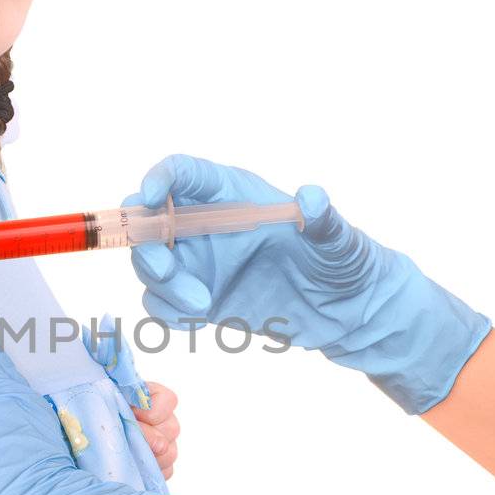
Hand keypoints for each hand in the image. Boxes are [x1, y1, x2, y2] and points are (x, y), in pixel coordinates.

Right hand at [123, 153, 490, 414]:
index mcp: (232, 195)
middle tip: (166, 270)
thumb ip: (323, 219)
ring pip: (150, 265)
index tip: (150, 198)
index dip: (159, 180)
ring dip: (162, 285)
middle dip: (145, 243)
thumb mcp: (338, 240)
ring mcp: (200, 264)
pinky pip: (162, 303)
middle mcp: (207, 225)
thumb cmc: (345, 262)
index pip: (183, 174)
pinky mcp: (200, 300)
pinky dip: (169, 312)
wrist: (349, 312)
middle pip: (151, 221)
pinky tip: (200, 320)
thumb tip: (312, 197)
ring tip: (203, 305)